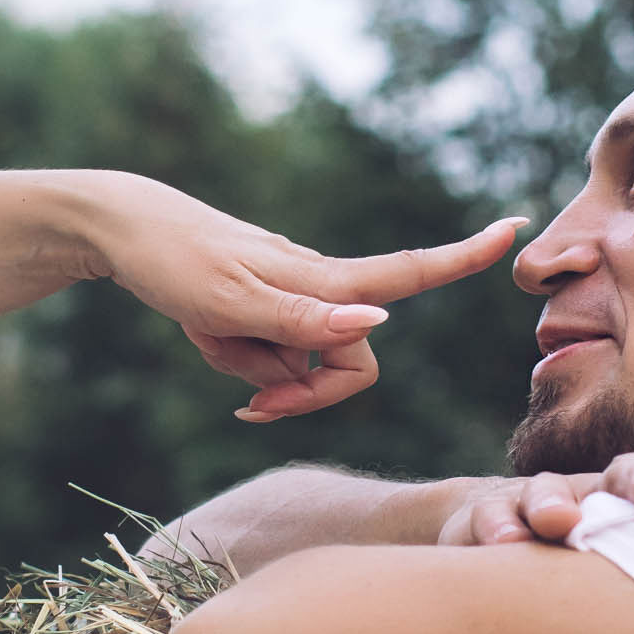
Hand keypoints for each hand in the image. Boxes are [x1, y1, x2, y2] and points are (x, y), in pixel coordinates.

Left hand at [82, 178, 526, 420]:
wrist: (119, 231)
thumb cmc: (172, 260)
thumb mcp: (230, 302)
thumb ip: (302, 322)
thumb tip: (379, 328)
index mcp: (321, 283)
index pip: (409, 274)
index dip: (463, 257)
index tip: (514, 226)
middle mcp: (315, 288)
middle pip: (348, 365)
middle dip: (303, 395)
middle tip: (248, 408)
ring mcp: (288, 298)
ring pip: (297, 364)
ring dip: (252, 368)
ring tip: (205, 332)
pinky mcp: (261, 306)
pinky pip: (263, 354)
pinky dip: (232, 355)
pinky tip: (199, 328)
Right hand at [436, 453, 633, 544]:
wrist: (494, 535)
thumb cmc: (582, 563)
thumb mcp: (626, 566)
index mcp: (632, 506)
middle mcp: (590, 494)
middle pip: (620, 478)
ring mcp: (536, 503)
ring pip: (548, 494)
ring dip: (556, 504)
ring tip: (560, 524)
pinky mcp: (486, 519)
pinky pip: (491, 520)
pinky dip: (499, 530)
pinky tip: (505, 545)